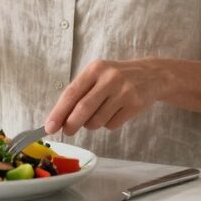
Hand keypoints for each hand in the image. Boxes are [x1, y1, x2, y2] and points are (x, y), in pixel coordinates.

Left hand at [44, 59, 167, 135]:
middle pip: (83, 109)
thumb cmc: (116, 77)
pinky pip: (112, 125)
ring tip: (99, 113)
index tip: (49, 126)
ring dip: (92, 124)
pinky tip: (115, 112)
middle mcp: (109, 78)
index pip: (71, 93)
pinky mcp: (135, 104)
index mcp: (95, 69)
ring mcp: (124, 91)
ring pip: (97, 120)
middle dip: (71, 124)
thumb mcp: (98, 75)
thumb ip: (80, 93)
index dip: (58, 112)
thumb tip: (60, 118)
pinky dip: (108, 124)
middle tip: (67, 131)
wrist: (152, 75)